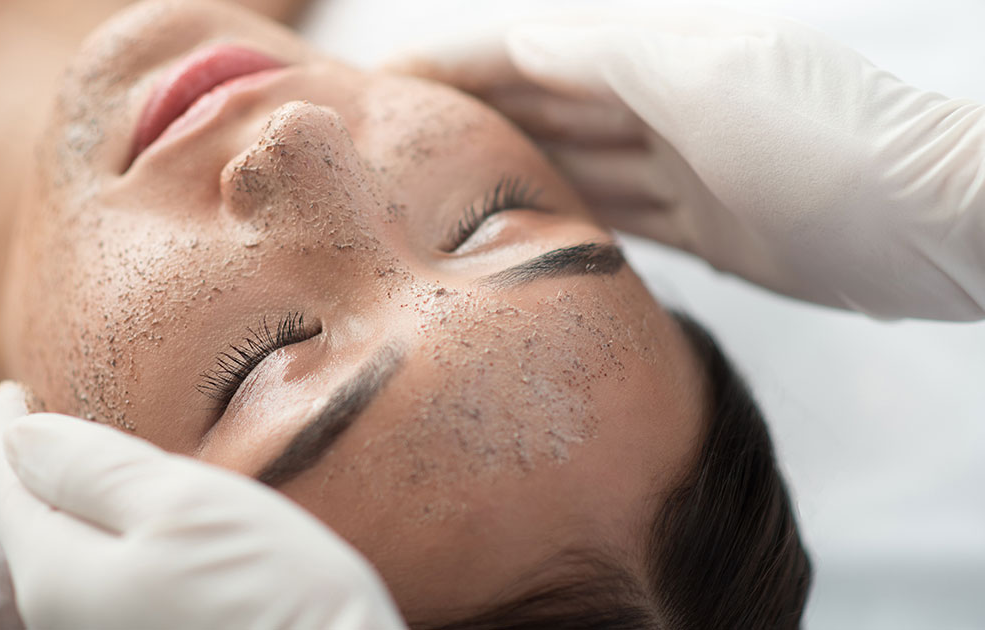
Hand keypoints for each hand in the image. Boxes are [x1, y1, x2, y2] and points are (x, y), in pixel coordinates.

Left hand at [0, 381, 404, 629]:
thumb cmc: (270, 592)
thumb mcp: (182, 504)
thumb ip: (92, 469)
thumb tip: (19, 438)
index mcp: (58, 578)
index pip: (9, 488)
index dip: (8, 429)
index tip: (12, 388)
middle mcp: (66, 622)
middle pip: (33, 526)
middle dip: (38, 468)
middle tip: (47, 416)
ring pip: (70, 557)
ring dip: (76, 503)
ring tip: (92, 461)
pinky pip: (107, 581)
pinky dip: (109, 538)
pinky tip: (138, 523)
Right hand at [392, 9, 984, 320]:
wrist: (923, 219)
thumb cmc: (818, 139)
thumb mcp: (699, 78)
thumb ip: (604, 60)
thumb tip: (521, 44)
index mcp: (654, 53)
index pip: (531, 50)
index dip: (456, 60)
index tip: (384, 74)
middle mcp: (661, 102)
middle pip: (544, 103)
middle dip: (470, 111)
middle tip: (391, 135)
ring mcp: (683, 166)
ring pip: (574, 160)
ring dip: (509, 164)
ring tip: (433, 183)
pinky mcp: (705, 226)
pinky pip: (615, 214)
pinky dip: (566, 214)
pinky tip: (521, 225)